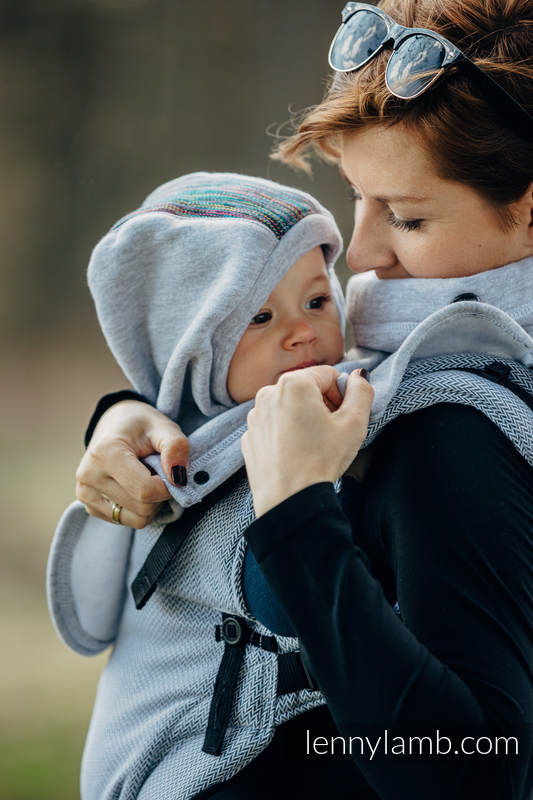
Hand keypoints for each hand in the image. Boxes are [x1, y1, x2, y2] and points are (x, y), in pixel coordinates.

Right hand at [76, 400, 189, 527]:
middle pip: (143, 507)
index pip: (146, 491)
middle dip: (160, 493)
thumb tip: (178, 478)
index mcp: (105, 453)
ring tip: (145, 476)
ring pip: (136, 519)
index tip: (170, 470)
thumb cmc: (141, 426)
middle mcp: (88, 476)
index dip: (168, 486)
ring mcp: (85, 494)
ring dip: (151, 503)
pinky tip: (134, 486)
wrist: (114, 425)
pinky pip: (127, 521)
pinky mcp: (89, 506)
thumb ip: (176, 447)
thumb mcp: (163, 426)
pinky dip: (139, 508)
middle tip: (157, 471)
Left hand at [241, 366, 372, 517]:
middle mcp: (268, 393)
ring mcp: (255, 415)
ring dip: (303, 417)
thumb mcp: (354, 424)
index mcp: (294, 384)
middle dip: (322, 404)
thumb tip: (358, 377)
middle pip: (306, 388)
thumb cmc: (321, 460)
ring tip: (314, 444)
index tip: (344, 416)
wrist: (288, 499)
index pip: (328, 374)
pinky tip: (296, 453)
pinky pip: (273, 425)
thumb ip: (361, 392)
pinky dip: (286, 433)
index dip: (342, 394)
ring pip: (288, 406)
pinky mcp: (249, 436)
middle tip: (331, 431)